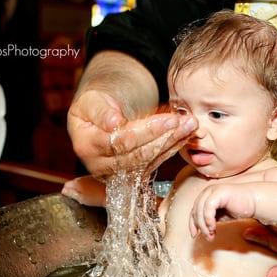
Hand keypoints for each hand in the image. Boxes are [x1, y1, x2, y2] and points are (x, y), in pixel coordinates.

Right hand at [61, 175, 105, 206]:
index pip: (66, 185)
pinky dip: (88, 185)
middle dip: (74, 188)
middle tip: (76, 197)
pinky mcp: (97, 178)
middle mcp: (83, 177)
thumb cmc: (96, 198)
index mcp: (77, 182)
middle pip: (74, 182)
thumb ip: (71, 193)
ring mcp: (90, 177)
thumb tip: (63, 190)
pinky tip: (92, 192)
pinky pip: (89, 181)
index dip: (66, 190)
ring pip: (82, 181)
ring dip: (81, 186)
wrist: (111, 194)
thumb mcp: (81, 199)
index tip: (67, 196)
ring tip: (85, 195)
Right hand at [67, 89, 196, 177]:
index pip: (121, 141)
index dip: (147, 131)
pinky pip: (154, 164)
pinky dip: (171, 149)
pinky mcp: (132, 176)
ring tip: (190, 127)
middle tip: (188, 122)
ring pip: (149, 161)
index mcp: (87, 146)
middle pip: (138, 155)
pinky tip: (185, 136)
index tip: (170, 120)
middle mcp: (100, 166)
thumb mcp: (90, 100)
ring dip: (172, 144)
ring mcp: (117, 175)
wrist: (96, 118)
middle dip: (166, 138)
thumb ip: (100, 110)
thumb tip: (113, 122)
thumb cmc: (94, 106)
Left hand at [189, 184, 255, 239]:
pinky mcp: (219, 192)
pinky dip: (208, 219)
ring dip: (204, 225)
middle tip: (208, 237)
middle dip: (200, 226)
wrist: (254, 202)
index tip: (195, 235)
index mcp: (206, 195)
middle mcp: (207, 191)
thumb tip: (199, 230)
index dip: (193, 224)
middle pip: (195, 211)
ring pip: (200, 210)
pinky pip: (208, 208)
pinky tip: (213, 227)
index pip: (194, 210)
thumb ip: (209, 220)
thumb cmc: (238, 208)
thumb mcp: (220, 216)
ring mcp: (213, 190)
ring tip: (211, 234)